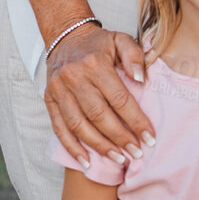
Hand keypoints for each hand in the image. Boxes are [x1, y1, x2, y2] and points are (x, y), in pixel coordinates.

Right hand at [42, 23, 155, 167]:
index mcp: (95, 64)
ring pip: (79, 126)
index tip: (150, 137)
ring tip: (119, 160)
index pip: (119, 98)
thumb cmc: (99, 44)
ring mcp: (59, 90)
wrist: (66, 37)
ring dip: (100, 146)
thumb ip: (134, 56)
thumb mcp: (121, 40)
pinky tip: (87, 162)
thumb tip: (141, 78)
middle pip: (99, 115)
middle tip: (137, 153)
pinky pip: (59, 129)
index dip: (136, 120)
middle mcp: (74, 77)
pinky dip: (72, 148)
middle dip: (120, 138)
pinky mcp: (48, 100)